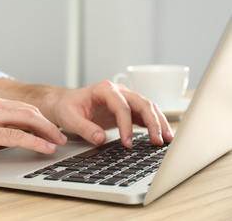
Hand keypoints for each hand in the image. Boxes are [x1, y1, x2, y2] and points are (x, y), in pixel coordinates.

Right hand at [0, 94, 66, 163]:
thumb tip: (11, 135)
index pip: (22, 107)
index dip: (40, 118)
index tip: (50, 127)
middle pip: (30, 111)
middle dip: (48, 123)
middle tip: (60, 135)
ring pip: (28, 120)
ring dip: (47, 131)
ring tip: (58, 141)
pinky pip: (18, 136)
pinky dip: (36, 142)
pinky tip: (45, 148)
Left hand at [52, 81, 173, 147]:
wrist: (65, 104)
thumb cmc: (67, 108)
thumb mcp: (69, 118)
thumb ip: (84, 128)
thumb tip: (101, 138)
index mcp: (104, 89)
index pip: (121, 106)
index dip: (126, 125)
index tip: (127, 143)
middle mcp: (118, 91)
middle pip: (142, 103)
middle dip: (152, 122)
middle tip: (158, 141)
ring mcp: (124, 99)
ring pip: (148, 107)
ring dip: (158, 122)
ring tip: (167, 139)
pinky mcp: (127, 108)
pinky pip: (144, 114)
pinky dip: (154, 124)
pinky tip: (161, 136)